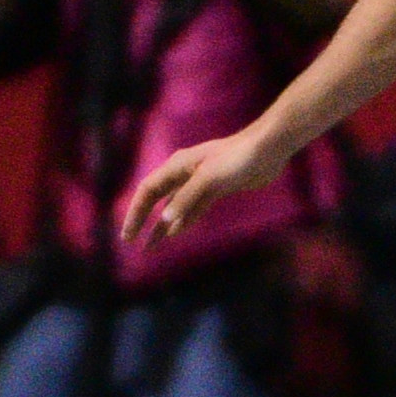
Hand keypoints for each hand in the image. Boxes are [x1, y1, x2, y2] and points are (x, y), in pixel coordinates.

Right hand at [121, 125, 284, 243]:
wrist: (268, 149)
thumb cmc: (237, 159)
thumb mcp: (209, 179)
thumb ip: (186, 199)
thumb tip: (164, 220)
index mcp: (177, 166)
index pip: (147, 191)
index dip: (135, 213)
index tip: (127, 235)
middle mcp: (185, 173)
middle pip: (156, 199)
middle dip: (142, 220)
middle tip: (131, 242)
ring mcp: (201, 182)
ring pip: (175, 207)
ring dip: (162, 226)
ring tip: (150, 246)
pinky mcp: (217, 188)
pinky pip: (193, 208)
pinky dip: (183, 221)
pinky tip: (175, 233)